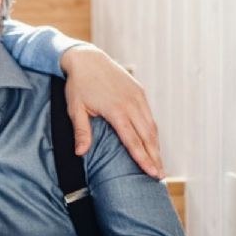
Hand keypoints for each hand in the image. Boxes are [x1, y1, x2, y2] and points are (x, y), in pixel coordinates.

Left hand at [60, 45, 162, 177]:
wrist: (87, 59)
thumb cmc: (78, 85)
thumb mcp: (75, 108)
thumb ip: (81, 131)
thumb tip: (80, 153)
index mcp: (116, 110)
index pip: (133, 140)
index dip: (143, 158)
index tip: (151, 173)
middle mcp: (131, 104)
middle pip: (147, 136)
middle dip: (155, 157)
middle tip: (160, 176)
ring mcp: (137, 97)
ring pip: (151, 126)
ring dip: (156, 145)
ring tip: (159, 163)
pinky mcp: (139, 92)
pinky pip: (149, 115)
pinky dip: (153, 131)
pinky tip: (153, 142)